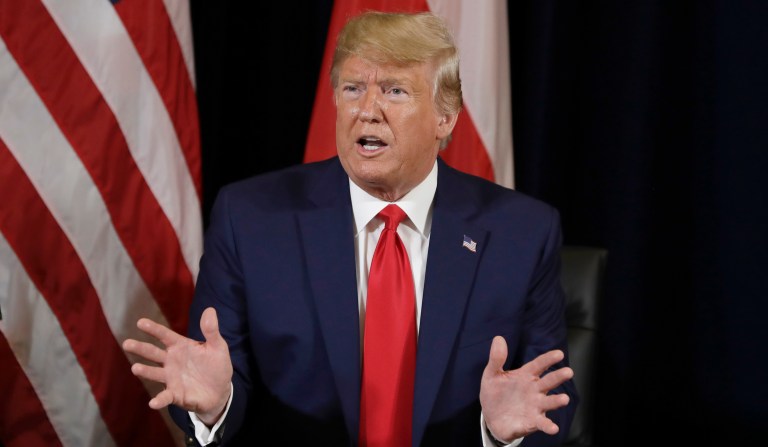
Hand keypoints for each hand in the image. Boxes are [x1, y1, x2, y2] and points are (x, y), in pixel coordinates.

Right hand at [122, 307, 232, 424]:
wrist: (221, 391)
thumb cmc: (217, 366)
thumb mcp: (218, 347)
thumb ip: (211, 331)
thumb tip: (210, 309)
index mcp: (181, 346)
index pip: (165, 335)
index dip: (154, 329)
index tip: (140, 322)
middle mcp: (171, 361)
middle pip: (153, 353)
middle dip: (140, 348)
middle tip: (127, 343)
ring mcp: (171, 378)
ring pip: (154, 373)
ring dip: (145, 371)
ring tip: (135, 369)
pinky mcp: (175, 394)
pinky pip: (165, 397)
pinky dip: (159, 400)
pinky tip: (153, 403)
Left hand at [479, 336, 572, 442]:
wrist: (490, 417)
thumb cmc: (495, 393)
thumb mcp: (491, 374)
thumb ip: (496, 358)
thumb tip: (498, 338)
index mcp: (526, 376)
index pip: (539, 364)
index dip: (548, 359)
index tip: (559, 354)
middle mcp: (534, 390)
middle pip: (548, 382)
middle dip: (558, 377)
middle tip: (568, 372)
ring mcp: (535, 406)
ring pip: (549, 402)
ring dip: (557, 401)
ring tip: (564, 399)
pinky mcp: (532, 421)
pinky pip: (542, 423)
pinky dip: (548, 426)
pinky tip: (553, 428)